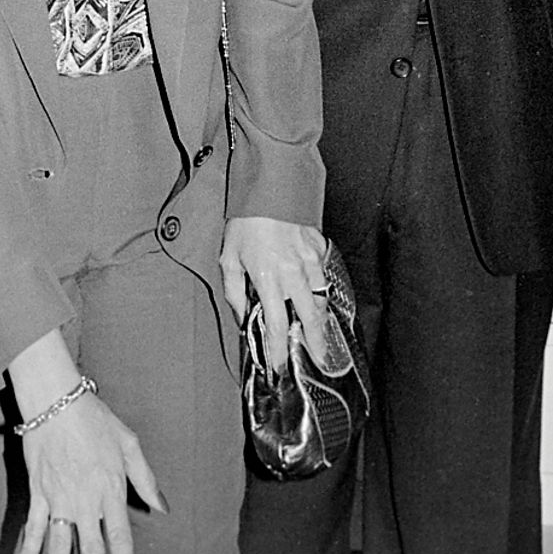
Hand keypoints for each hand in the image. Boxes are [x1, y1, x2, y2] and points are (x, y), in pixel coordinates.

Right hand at [12, 392, 165, 553]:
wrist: (56, 400)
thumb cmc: (92, 418)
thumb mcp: (129, 444)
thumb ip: (145, 479)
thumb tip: (160, 506)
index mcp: (110, 490)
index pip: (119, 540)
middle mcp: (85, 500)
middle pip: (90, 551)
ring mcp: (58, 498)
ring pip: (59, 547)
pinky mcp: (38, 492)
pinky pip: (34, 527)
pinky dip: (28, 550)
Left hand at [221, 215, 328, 369]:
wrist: (270, 186)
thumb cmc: (245, 221)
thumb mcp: (228, 257)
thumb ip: (235, 292)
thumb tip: (242, 316)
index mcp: (268, 280)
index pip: (275, 326)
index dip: (278, 351)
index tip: (280, 367)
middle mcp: (293, 275)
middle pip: (310, 319)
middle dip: (316, 342)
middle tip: (320, 358)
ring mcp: (310, 261)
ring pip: (321, 298)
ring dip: (320, 318)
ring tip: (319, 331)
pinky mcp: (319, 247)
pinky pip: (324, 274)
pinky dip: (322, 288)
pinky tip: (318, 294)